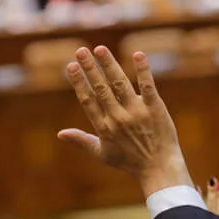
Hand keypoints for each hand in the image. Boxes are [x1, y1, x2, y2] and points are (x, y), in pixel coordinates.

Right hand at [58, 46, 191, 196]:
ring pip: (120, 84)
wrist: (159, 169)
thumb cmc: (129, 161)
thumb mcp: (102, 153)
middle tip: (81, 50)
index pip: (88, 100)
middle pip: (101, 89)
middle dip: (90, 69)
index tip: (71, 66)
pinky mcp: (155, 109)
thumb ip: (81, 140)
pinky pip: (148, 87)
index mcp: (104, 128)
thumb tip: (60, 134)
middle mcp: (118, 118)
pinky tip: (137, 54)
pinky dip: (143, 71)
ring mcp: (137, 112)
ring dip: (109, 65)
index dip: (79, 82)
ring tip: (100, 49)